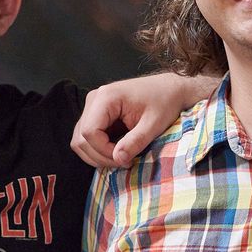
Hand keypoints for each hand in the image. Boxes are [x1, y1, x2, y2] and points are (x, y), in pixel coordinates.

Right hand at [72, 74, 212, 167]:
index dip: (103, 151)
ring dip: (98, 155)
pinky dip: (99, 149)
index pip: (89, 132)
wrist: (170, 89)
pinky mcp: (97, 114)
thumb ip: (135, 142)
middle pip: (81, 138)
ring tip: (122, 158)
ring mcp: (93, 106)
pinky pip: (88, 138)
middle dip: (100, 156)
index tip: (124, 159)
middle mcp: (94, 99)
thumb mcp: (154, 124)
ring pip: (81, 140)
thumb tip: (117, 159)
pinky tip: (118, 151)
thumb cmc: (165, 102)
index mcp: (106, 97)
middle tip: (124, 162)